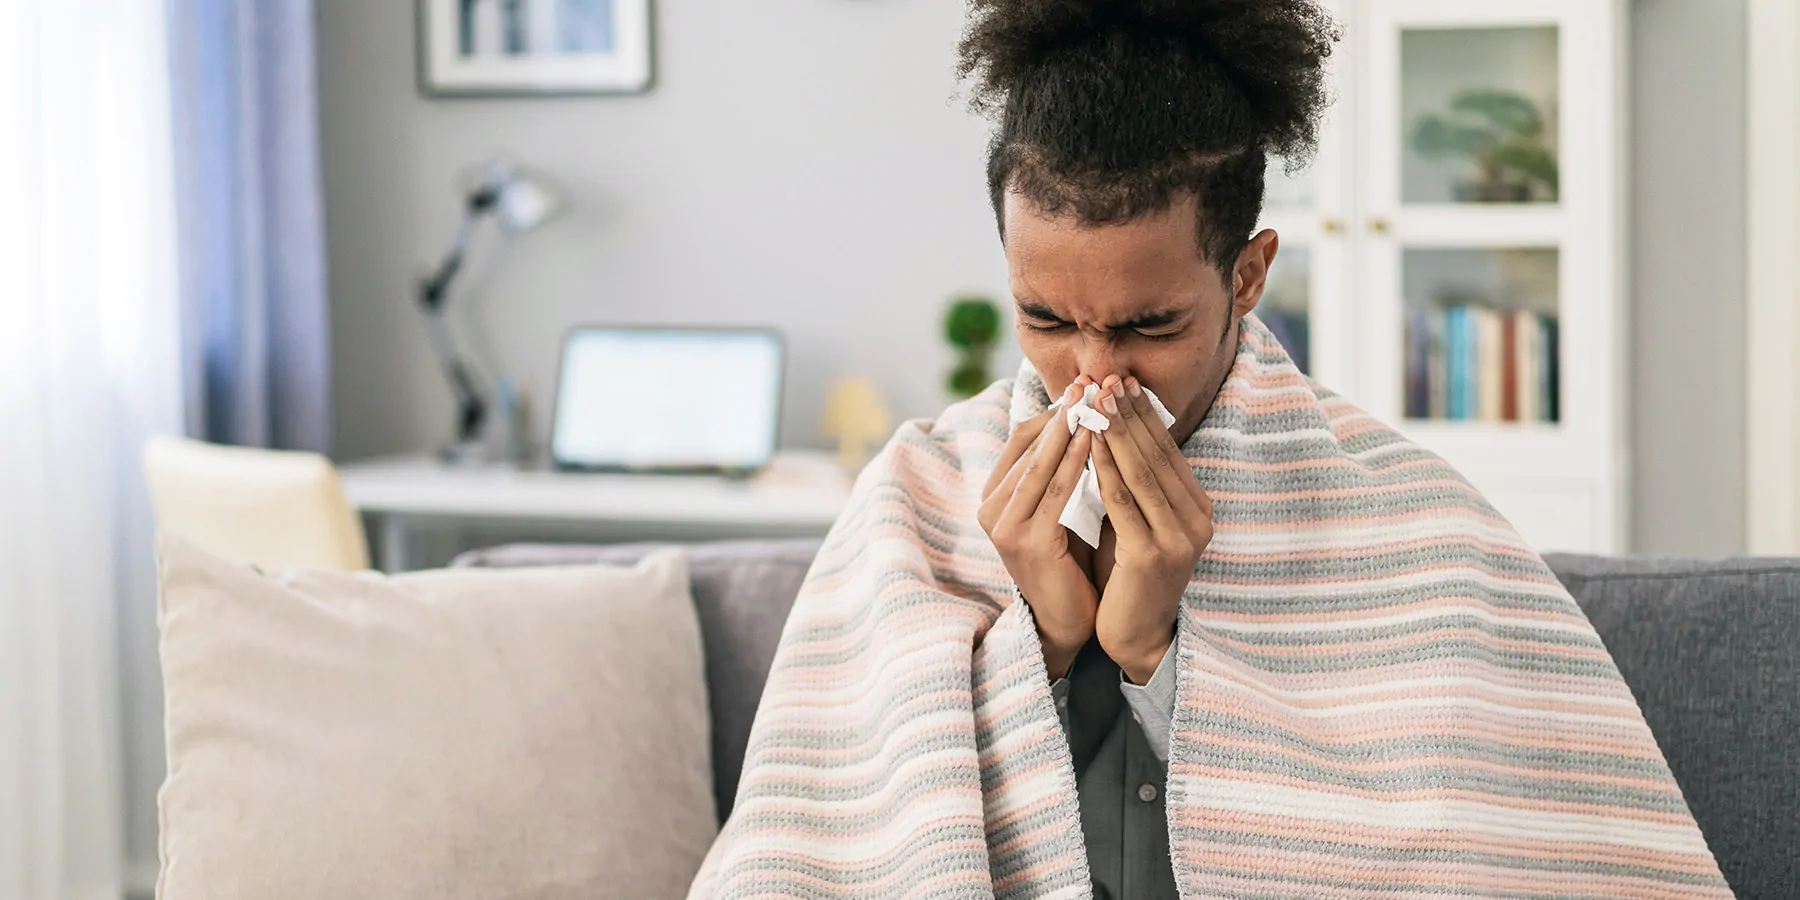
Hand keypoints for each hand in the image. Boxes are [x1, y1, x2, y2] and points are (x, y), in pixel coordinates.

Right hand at [979, 381, 1097, 678]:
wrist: (1069, 620)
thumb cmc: (1072, 560)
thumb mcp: (1060, 506)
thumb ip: (1060, 469)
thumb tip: (1081, 413)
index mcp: (995, 497)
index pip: (1021, 439)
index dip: (1051, 410)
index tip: (1082, 385)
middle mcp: (991, 509)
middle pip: (1028, 445)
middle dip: (1062, 411)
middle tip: (1090, 380)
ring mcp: (1005, 527)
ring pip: (1041, 464)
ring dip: (1070, 428)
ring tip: (1095, 401)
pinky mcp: (1028, 542)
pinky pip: (1057, 491)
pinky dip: (1078, 461)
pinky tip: (1099, 440)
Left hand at [1088, 375, 1213, 683]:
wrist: (1136, 635)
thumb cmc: (1129, 575)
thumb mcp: (1136, 520)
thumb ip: (1133, 484)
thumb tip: (1110, 429)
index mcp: (1197, 508)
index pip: (1168, 451)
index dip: (1144, 414)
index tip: (1122, 381)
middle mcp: (1196, 519)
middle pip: (1157, 454)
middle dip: (1130, 413)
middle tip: (1108, 377)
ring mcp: (1179, 538)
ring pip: (1141, 471)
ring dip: (1117, 430)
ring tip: (1096, 398)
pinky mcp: (1154, 554)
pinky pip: (1123, 500)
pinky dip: (1105, 466)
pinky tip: (1089, 441)